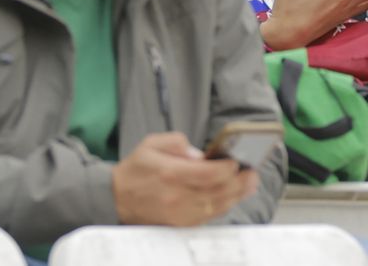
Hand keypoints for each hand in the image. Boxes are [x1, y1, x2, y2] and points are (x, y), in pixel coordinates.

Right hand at [111, 132, 259, 225]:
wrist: (115, 198)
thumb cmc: (136, 169)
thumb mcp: (152, 144)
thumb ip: (178, 143)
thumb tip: (200, 155)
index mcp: (171, 173)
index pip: (209, 174)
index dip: (228, 169)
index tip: (236, 161)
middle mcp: (177, 197)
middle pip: (218, 192)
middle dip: (240, 182)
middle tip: (252, 173)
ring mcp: (179, 214)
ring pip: (216, 207)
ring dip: (236, 196)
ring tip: (249, 184)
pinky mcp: (179, 224)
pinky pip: (207, 218)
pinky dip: (223, 207)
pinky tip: (232, 197)